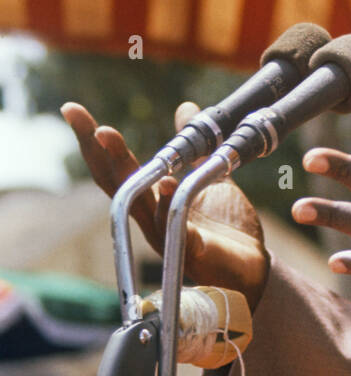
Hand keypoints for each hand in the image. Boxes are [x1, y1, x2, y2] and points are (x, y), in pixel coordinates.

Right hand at [61, 102, 269, 310]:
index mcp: (151, 199)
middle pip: (118, 184)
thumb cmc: (225, 226)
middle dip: (100, 152)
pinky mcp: (193, 253)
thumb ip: (196, 146)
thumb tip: (186, 108)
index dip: (93, 141)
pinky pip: (177, 231)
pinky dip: (168, 207)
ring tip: (109, 137)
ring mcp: (168, 237)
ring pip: (139, 205)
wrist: (252, 266)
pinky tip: (166, 184)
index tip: (72, 110)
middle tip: (90, 123)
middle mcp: (151, 219)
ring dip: (125, 171)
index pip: (115, 168)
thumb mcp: (209, 175)